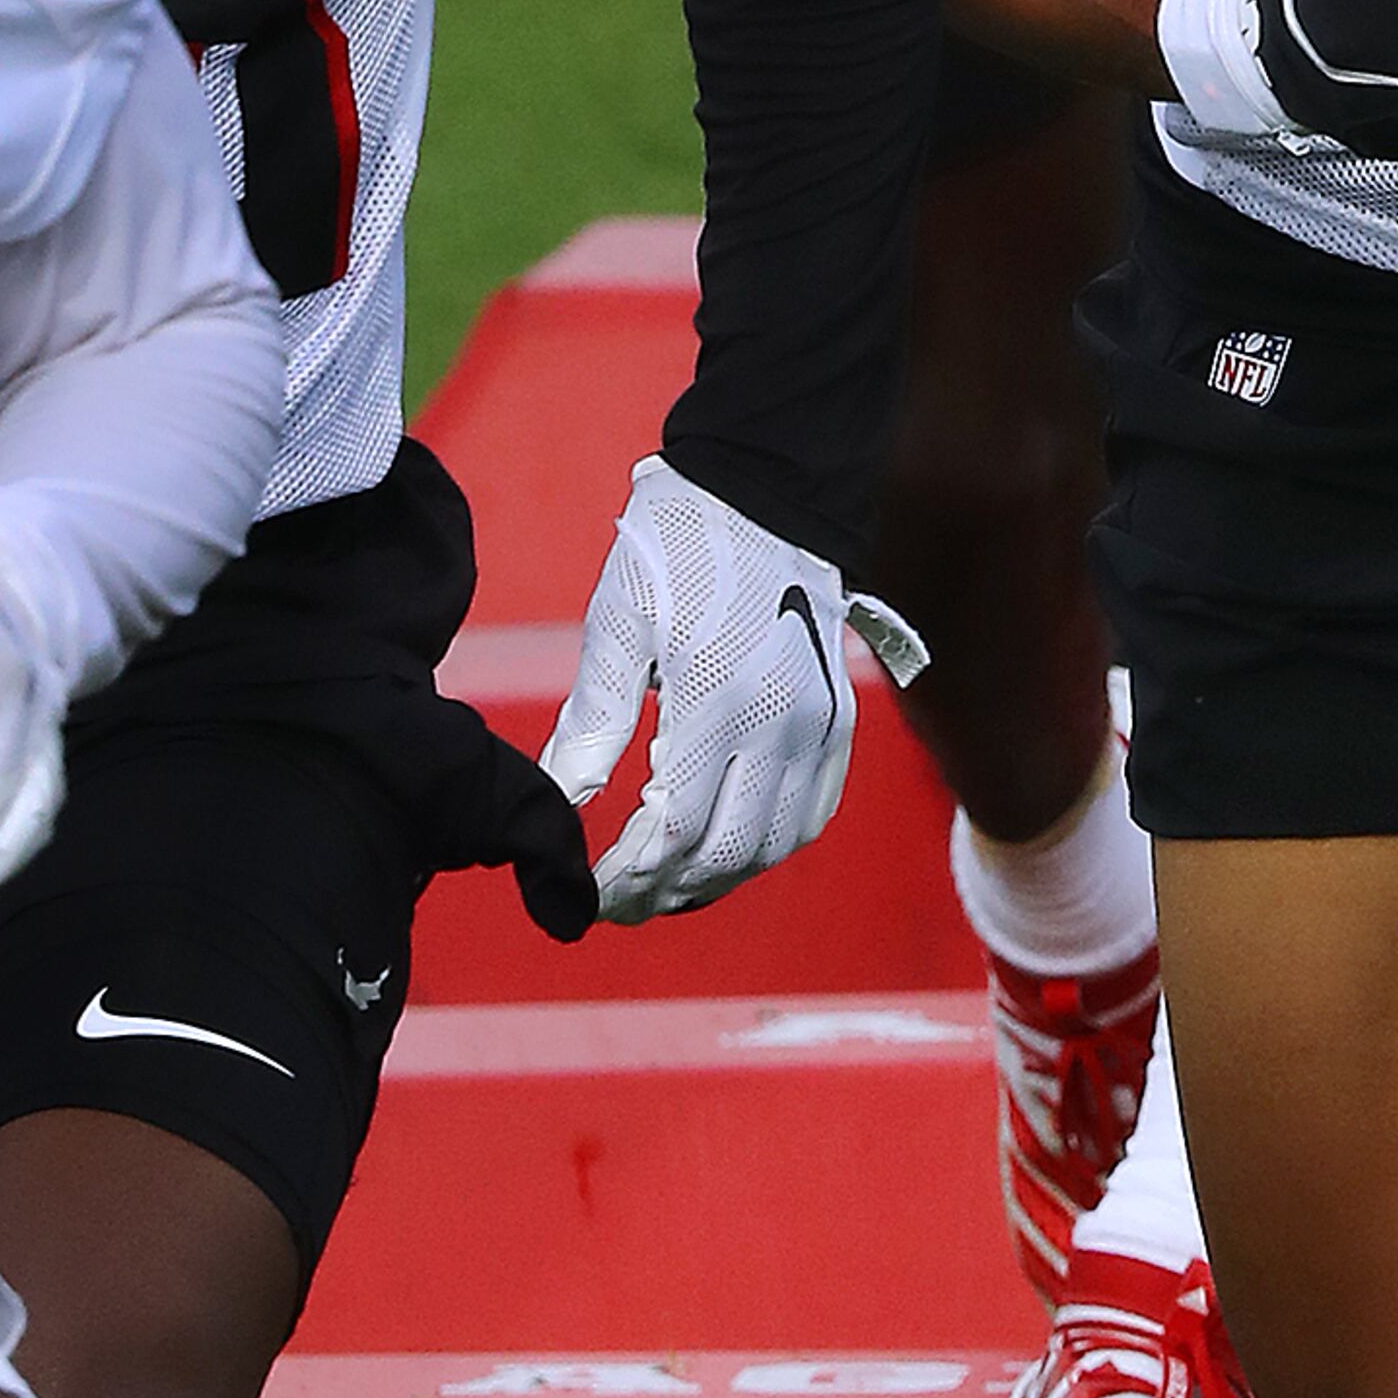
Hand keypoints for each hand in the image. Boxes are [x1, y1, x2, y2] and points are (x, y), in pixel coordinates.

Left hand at [539, 453, 928, 915]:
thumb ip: (590, 722)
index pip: (672, 829)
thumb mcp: (618, 623)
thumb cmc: (678, 548)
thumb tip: (558, 801)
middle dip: (665, 892)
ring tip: (664, 888)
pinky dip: (766, 848)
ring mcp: (821, 728)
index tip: (586, 892)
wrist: (770, 492)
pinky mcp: (839, 722)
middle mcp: (782, 726)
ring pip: (773, 846)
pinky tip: (723, 850)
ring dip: (717, 880)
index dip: (627, 875)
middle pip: (725, 853)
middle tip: (617, 905)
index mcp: (718, 700)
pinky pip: (810, 815)